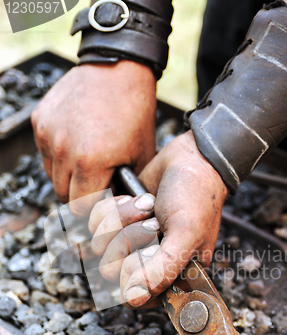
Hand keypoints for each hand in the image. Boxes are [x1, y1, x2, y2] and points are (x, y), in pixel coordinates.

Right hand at [31, 60, 155, 216]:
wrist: (118, 69)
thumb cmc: (134, 112)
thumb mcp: (141, 156)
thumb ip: (128, 186)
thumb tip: (120, 207)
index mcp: (90, 162)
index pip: (80, 207)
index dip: (92, 207)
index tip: (101, 199)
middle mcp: (64, 149)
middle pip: (63, 194)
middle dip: (79, 194)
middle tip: (95, 182)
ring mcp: (49, 134)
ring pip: (52, 174)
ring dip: (67, 174)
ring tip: (87, 159)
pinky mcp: (40, 120)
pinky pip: (45, 152)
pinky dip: (58, 152)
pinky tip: (77, 139)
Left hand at [89, 131, 228, 307]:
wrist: (191, 158)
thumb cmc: (197, 197)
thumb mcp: (186, 235)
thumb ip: (163, 269)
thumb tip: (134, 298)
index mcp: (168, 277)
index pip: (132, 296)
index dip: (134, 271)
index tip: (154, 248)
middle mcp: (145, 264)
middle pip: (109, 270)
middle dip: (129, 239)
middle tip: (154, 221)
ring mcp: (127, 243)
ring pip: (97, 246)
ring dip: (121, 219)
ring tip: (147, 204)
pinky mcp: (114, 223)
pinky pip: (92, 224)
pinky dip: (110, 207)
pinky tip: (134, 198)